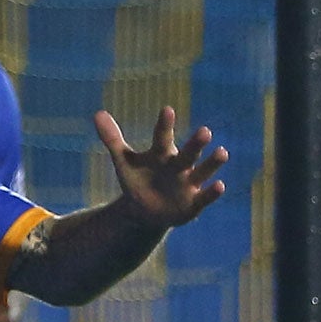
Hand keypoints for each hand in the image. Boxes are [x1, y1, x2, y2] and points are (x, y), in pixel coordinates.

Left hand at [95, 107, 226, 229]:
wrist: (145, 211)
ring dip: (212, 163)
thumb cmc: (138, 180)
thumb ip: (113, 139)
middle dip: (196, 143)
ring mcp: (189, 183)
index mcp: (162, 153)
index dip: (164, 125)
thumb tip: (98, 113)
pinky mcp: (194, 203)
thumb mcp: (124, 162)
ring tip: (222, 152)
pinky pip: (205, 197)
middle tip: (205, 131)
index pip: (162, 137)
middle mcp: (179, 165)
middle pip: (189, 152)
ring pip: (203, 171)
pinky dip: (212, 192)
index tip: (167, 111)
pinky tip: (220, 185)